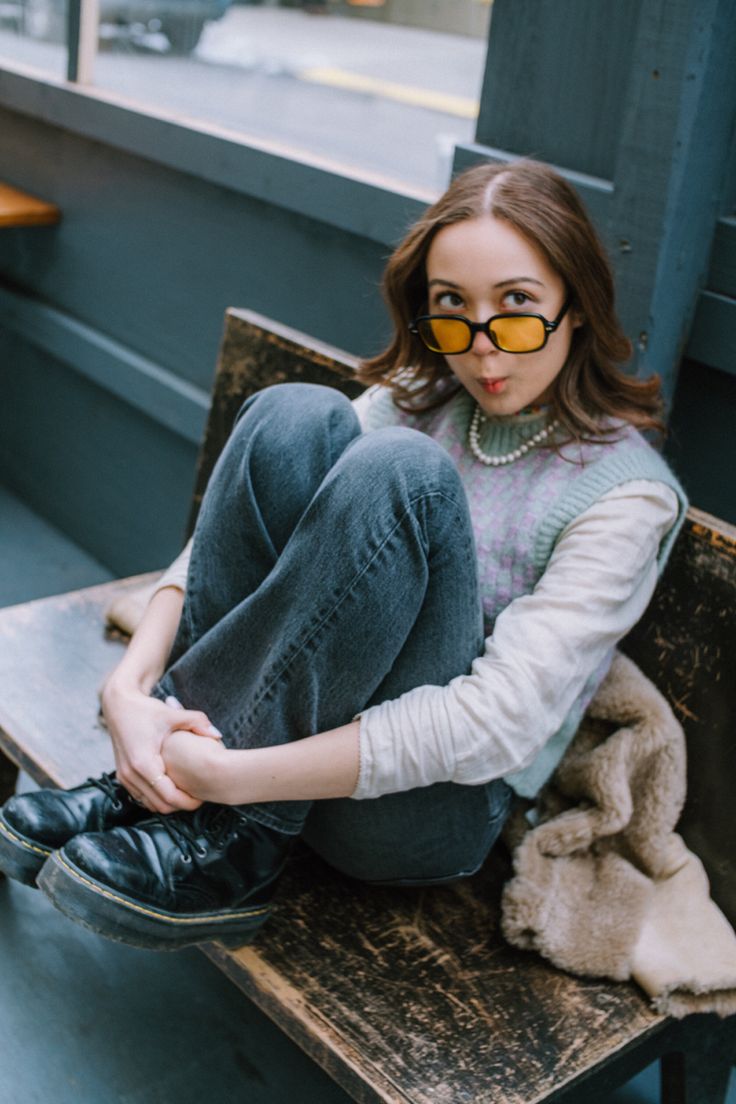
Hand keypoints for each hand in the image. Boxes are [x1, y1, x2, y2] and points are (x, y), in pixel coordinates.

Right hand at [101, 678, 220, 813]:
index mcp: (143, 762)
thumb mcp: (172, 714)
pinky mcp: (122, 776)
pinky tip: (172, 786)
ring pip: (150, 804)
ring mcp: (124, 777)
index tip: (204, 797)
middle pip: (160, 806)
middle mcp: (131, 774)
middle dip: (181, 805)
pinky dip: (157, 796)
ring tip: (187, 792)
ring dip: (168, 802)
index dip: (188, 801)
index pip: (169, 796)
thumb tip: (218, 735)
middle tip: (199, 797)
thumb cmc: (146, 710)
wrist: (118, 705)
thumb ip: (197, 723)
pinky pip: (141, 797)